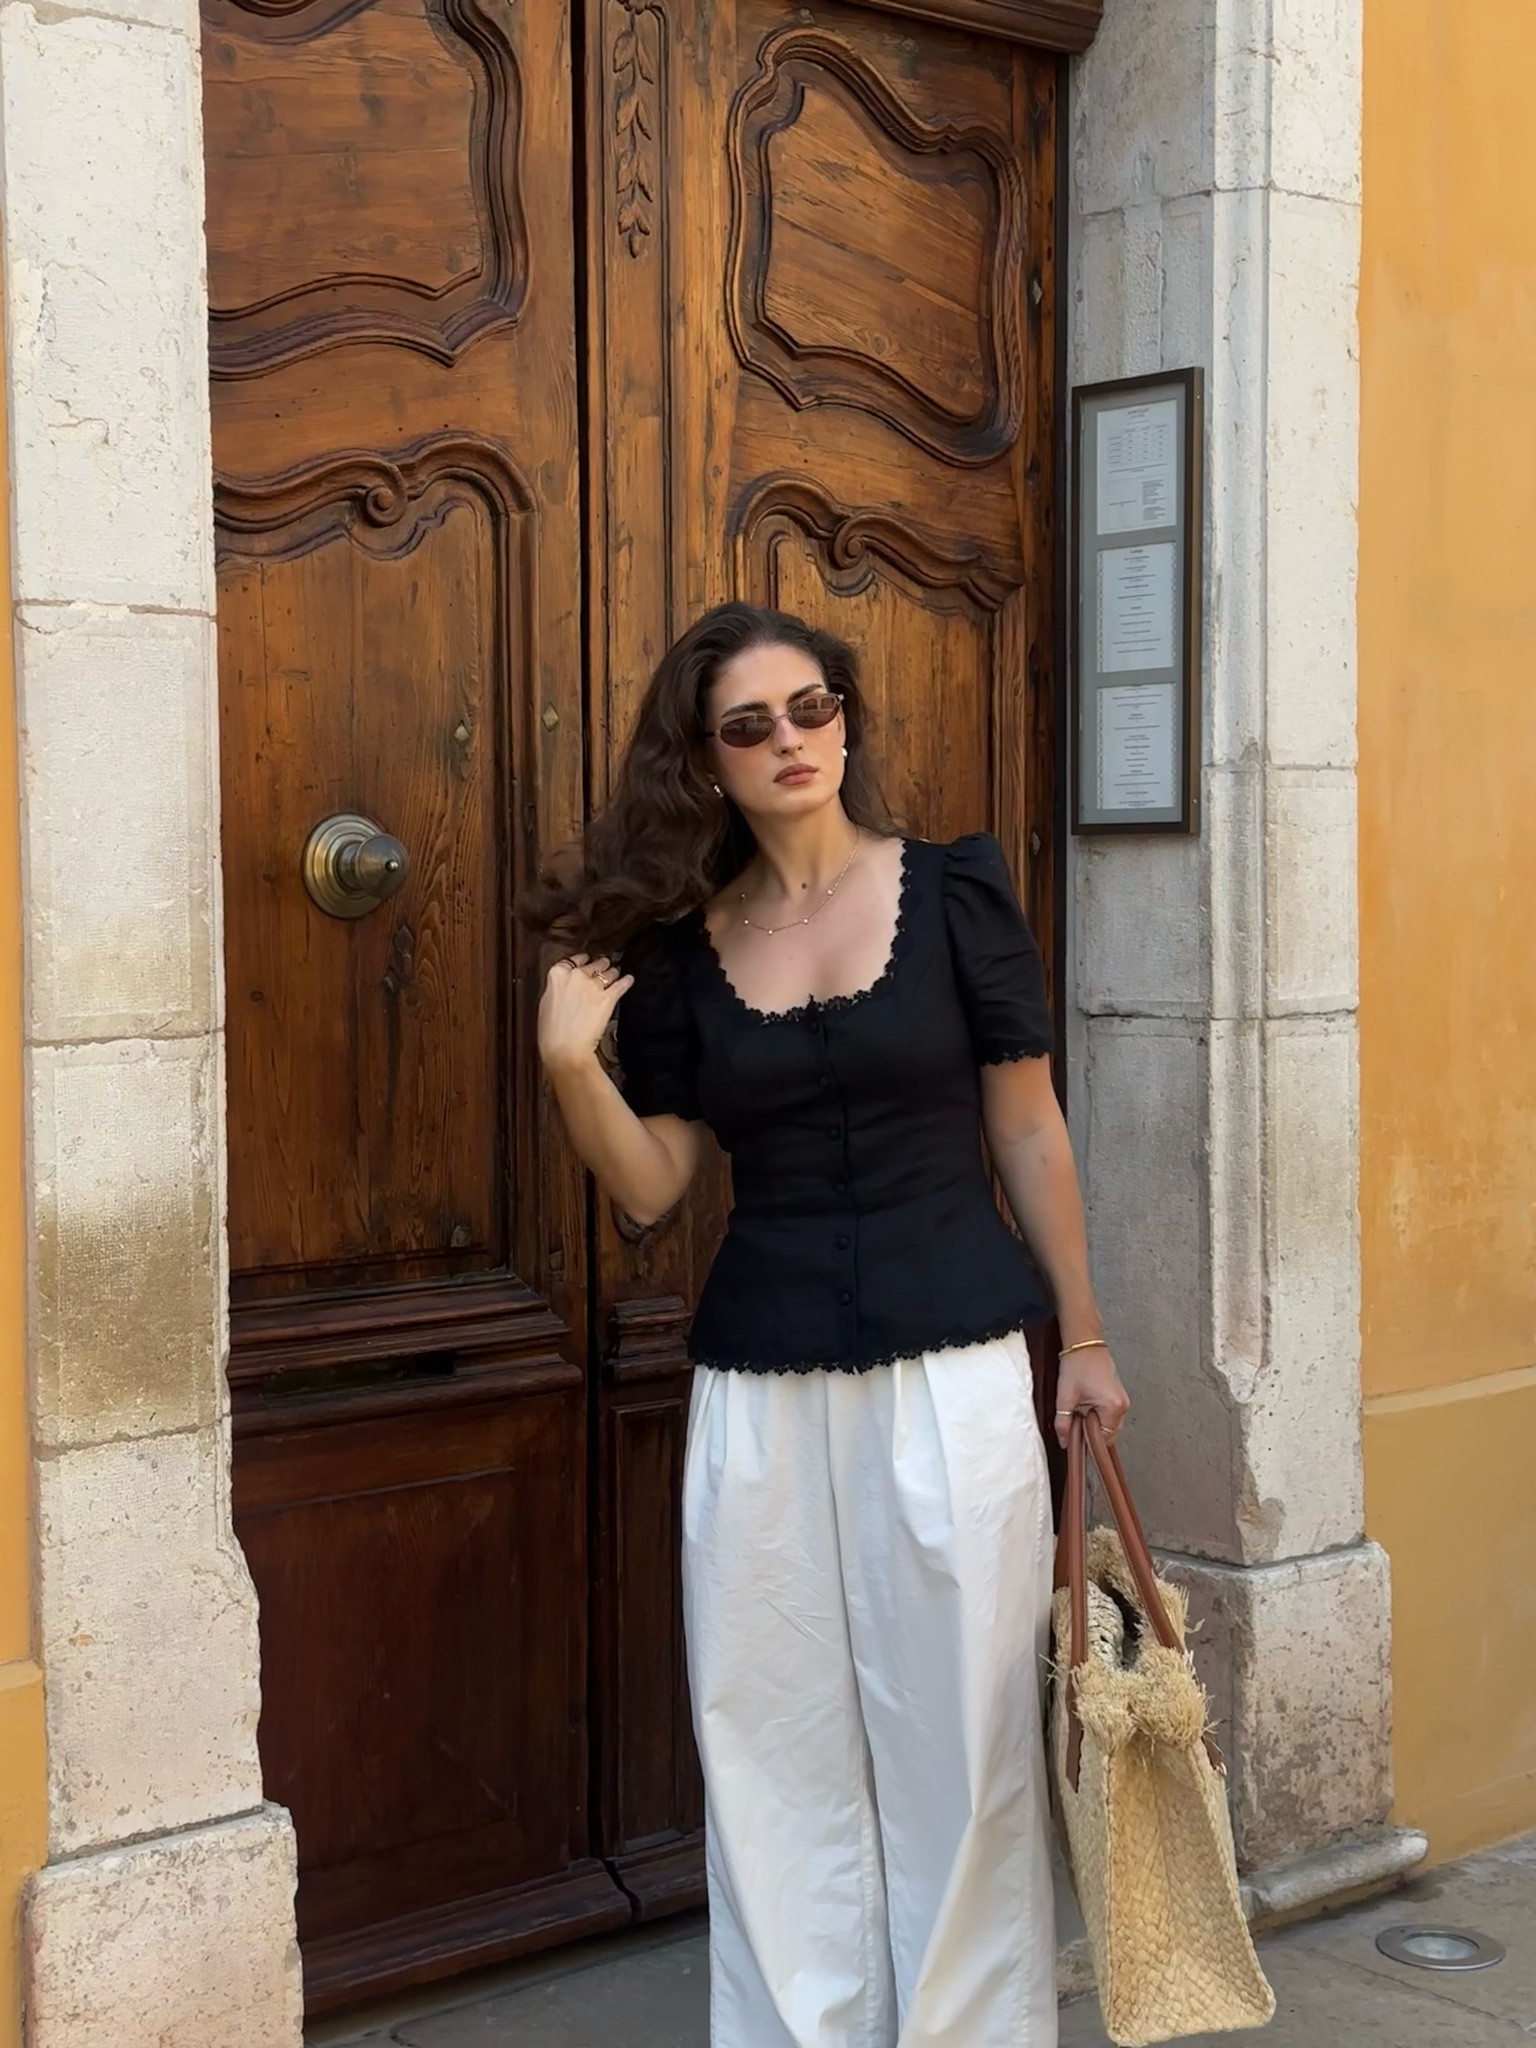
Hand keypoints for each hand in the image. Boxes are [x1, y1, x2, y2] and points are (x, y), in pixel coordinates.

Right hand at [538, 952, 633, 1075]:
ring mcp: (594, 986)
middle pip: (594, 964)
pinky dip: (627, 981)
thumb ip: (558, 987)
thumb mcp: (546, 1002)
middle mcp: (577, 975)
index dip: (582, 960)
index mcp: (557, 974)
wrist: (565, 1048)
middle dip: (600, 966)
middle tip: (604, 967)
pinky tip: (629, 979)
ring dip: (612, 973)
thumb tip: (565, 985)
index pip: (573, 960)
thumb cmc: (550, 1031)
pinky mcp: (608, 998)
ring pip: (609, 972)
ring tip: (615, 973)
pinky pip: (622, 984)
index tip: (586, 960)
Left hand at [1054, 1342, 1128, 1450]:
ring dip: (1094, 1423)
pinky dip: (1098, 1414)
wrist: (1084, 1341)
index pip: (1104, 1439)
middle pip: (1109, 1433)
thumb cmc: (1077, 1364)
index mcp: (1113, 1407)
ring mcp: (1123, 1399)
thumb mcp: (1065, 1396)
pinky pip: (1110, 1413)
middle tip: (1075, 1422)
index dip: (1088, 1440)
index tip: (1074, 1436)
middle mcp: (1123, 1405)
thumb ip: (1063, 1422)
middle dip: (1091, 1432)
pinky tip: (1085, 1406)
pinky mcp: (1118, 1394)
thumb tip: (1064, 1441)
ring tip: (1079, 1411)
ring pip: (1109, 1423)